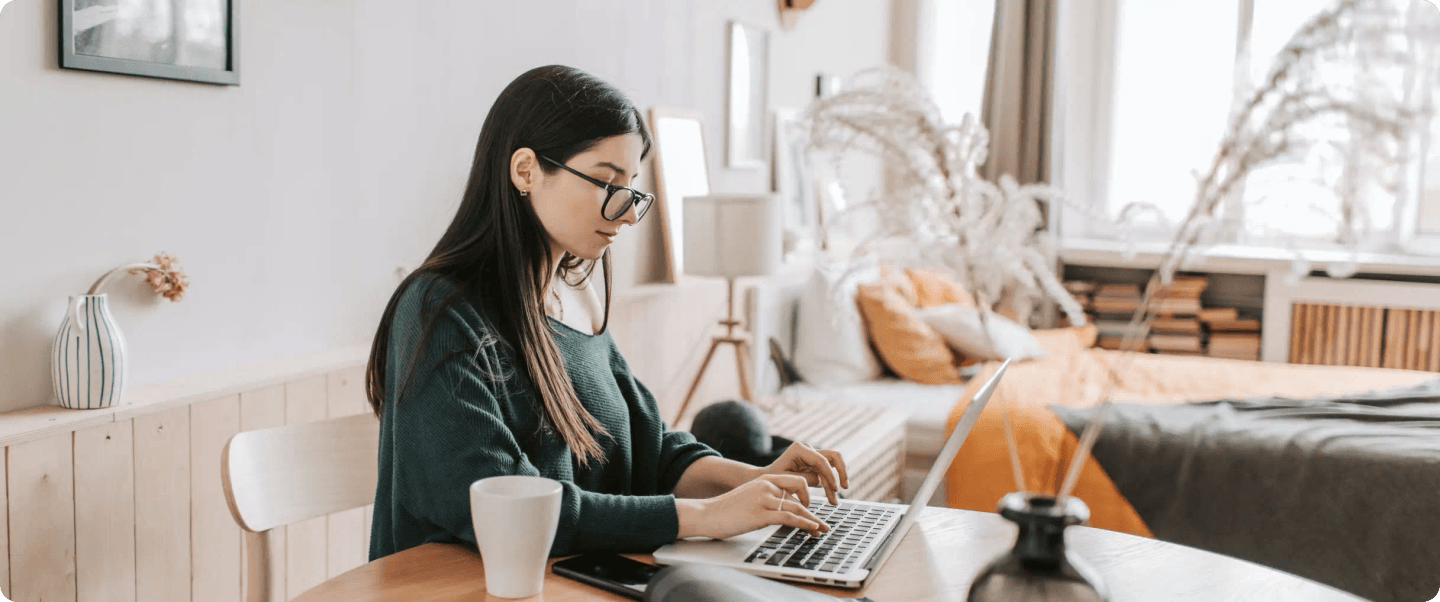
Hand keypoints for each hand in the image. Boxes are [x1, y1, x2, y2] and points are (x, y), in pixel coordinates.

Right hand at [675, 474, 828, 539]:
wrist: (706, 514)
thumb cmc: (726, 510)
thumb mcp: (749, 498)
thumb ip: (766, 499)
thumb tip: (783, 511)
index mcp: (764, 479)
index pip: (795, 482)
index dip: (807, 496)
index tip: (812, 510)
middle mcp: (766, 486)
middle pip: (801, 490)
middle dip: (814, 508)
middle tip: (822, 523)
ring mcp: (764, 499)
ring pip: (798, 507)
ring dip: (813, 521)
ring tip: (822, 531)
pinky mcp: (761, 514)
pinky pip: (789, 518)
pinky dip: (804, 524)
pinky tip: (812, 530)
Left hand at [762, 442, 848, 504]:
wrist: (766, 479)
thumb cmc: (773, 479)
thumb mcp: (789, 481)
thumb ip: (806, 479)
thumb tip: (822, 481)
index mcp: (799, 449)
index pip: (822, 460)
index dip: (831, 475)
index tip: (835, 489)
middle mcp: (808, 448)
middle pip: (834, 456)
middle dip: (841, 472)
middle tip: (844, 487)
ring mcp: (812, 454)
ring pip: (833, 465)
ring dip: (836, 482)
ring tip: (834, 501)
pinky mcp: (814, 463)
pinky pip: (828, 472)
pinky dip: (830, 484)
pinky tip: (831, 498)